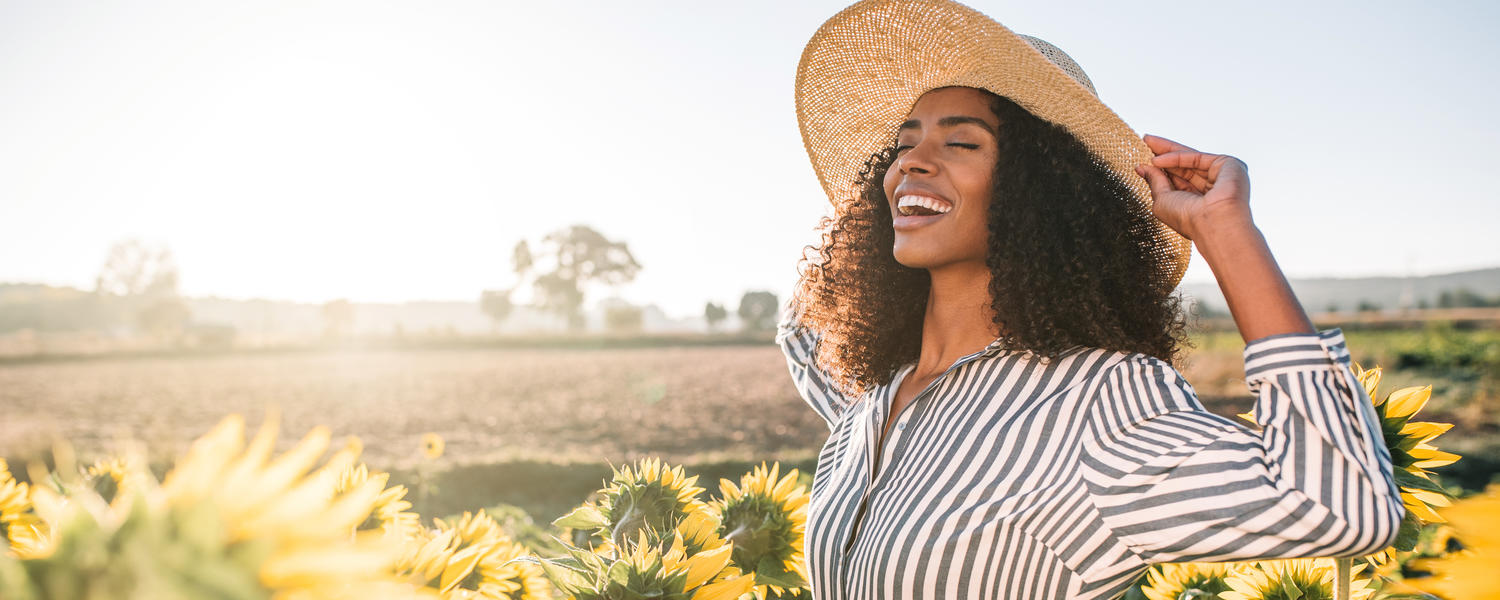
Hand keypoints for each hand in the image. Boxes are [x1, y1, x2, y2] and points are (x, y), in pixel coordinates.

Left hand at [1133, 134, 1252, 241]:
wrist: (1212, 223)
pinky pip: (1197, 157)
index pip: (1177, 179)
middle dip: (1163, 153)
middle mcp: (1210, 188)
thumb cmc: (1187, 219)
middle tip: (1145, 140)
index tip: (1142, 158)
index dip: (1160, 168)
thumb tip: (1142, 167)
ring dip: (1167, 149)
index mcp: (1197, 201)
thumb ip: (1154, 181)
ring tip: (1147, 141)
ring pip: (1190, 158)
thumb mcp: (1162, 200)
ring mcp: (1220, 176)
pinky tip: (1157, 159)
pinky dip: (1176, 156)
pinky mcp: (1228, 165)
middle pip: (1184, 166)